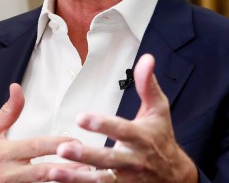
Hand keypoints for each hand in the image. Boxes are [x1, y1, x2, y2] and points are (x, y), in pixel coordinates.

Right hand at [0, 83, 80, 182]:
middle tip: (89, 164)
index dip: (57, 144)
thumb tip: (17, 88)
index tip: (77, 141)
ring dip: (63, 181)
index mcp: (4, 153)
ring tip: (86, 177)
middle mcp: (9, 173)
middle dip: (67, 168)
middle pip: (42, 171)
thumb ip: (8, 112)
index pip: (35, 146)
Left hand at [48, 54, 197, 182]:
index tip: (82, 117)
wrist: (174, 176)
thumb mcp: (159, 109)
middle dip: (86, 155)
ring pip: (100, 180)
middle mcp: (133, 160)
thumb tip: (146, 58)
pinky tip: (58, 180)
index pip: (122, 130)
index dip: (103, 124)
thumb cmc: (161, 137)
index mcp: (141, 137)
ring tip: (54, 171)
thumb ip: (148, 85)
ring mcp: (126, 178)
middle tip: (63, 148)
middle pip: (108, 159)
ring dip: (77, 177)